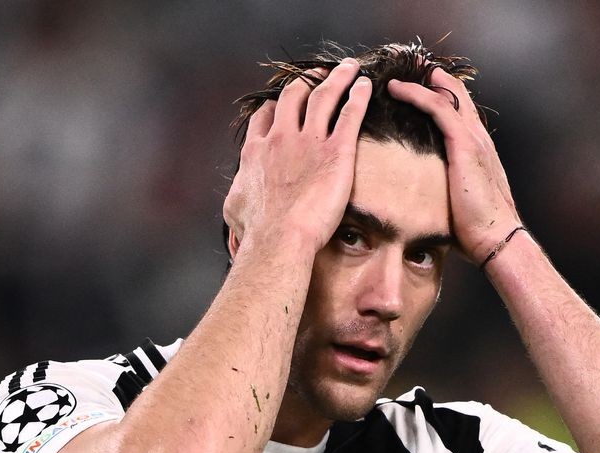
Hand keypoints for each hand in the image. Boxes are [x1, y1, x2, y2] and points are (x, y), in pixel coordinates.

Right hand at [223, 59, 370, 258]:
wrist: (279, 238)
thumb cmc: (257, 232)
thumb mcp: (234, 209)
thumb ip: (238, 195)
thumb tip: (237, 199)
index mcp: (256, 151)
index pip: (265, 117)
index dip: (276, 106)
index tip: (283, 102)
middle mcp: (281, 138)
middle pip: (294, 97)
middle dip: (306, 82)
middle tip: (317, 75)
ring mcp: (309, 142)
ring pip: (323, 96)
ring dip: (335, 78)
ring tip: (346, 68)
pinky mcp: (337, 151)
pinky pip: (350, 114)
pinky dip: (358, 95)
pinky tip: (365, 85)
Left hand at [387, 68, 522, 264]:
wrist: (496, 238)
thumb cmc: (476, 231)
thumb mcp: (457, 203)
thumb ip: (443, 192)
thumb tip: (420, 202)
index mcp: (478, 151)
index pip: (461, 113)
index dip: (443, 96)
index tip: (422, 87)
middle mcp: (479, 138)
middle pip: (457, 96)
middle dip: (434, 79)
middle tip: (411, 67)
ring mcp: (473, 138)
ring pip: (446, 96)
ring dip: (420, 81)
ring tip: (397, 73)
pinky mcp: (464, 144)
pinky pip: (438, 107)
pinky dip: (417, 94)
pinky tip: (397, 88)